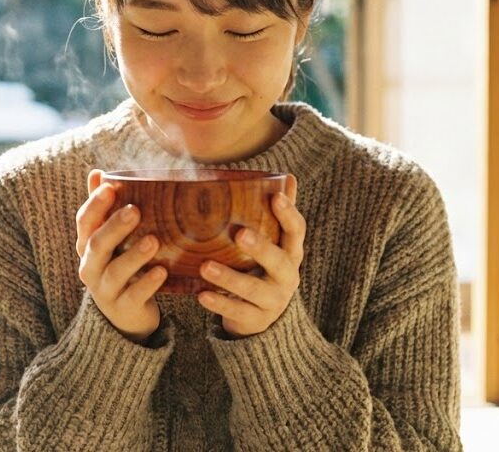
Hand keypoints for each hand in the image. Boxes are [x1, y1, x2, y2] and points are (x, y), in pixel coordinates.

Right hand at [76, 169, 165, 343]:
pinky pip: (134, 296)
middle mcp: (90, 267)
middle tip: (136, 210)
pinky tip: (161, 271)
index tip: (111, 188)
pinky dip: (147, 283)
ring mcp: (105, 290)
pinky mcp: (123, 308)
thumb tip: (96, 172)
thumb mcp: (109, 239)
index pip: (84, 222)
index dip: (95, 205)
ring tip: (154, 240)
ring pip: (115, 272)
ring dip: (134, 255)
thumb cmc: (119, 266)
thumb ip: (103, 209)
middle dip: (115, 227)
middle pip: (97, 245)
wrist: (125, 315)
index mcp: (87, 245)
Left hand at [196, 174, 302, 338]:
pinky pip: (237, 311)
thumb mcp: (276, 244)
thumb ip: (280, 215)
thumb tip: (289, 177)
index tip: (275, 197)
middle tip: (240, 234)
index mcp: (291, 253)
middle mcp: (287, 277)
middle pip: (278, 261)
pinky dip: (219, 303)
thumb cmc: (265, 268)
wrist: (265, 317)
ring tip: (205, 266)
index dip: (288, 214)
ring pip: (253, 290)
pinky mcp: (256, 319)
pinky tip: (201, 294)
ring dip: (229, 278)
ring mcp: (273, 301)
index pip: (296, 232)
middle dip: (261, 248)